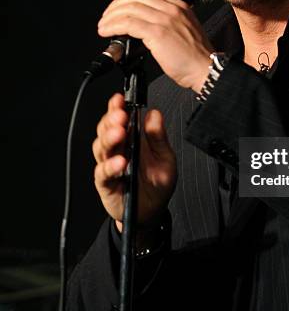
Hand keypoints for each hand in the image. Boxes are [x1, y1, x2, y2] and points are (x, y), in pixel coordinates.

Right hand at [92, 93, 176, 229]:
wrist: (153, 212)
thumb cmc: (157, 183)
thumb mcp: (165, 158)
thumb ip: (158, 137)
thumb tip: (154, 114)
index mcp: (131, 138)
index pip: (119, 118)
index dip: (116, 107)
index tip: (119, 98)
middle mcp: (117, 149)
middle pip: (106, 130)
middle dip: (111, 120)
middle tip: (120, 115)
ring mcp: (109, 165)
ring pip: (101, 148)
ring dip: (109, 139)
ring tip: (119, 134)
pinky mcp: (106, 184)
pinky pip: (103, 173)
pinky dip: (109, 166)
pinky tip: (119, 162)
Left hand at [97, 0, 213, 91]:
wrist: (206, 69)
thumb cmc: (197, 57)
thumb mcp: (186, 30)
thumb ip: (170, 23)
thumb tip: (145, 27)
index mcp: (180, 6)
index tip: (121, 8)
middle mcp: (172, 9)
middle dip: (117, 6)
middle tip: (107, 16)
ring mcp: (165, 20)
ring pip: (129, 9)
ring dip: (111, 17)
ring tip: (103, 26)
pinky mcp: (157, 33)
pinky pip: (128, 24)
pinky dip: (113, 26)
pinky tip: (107, 32)